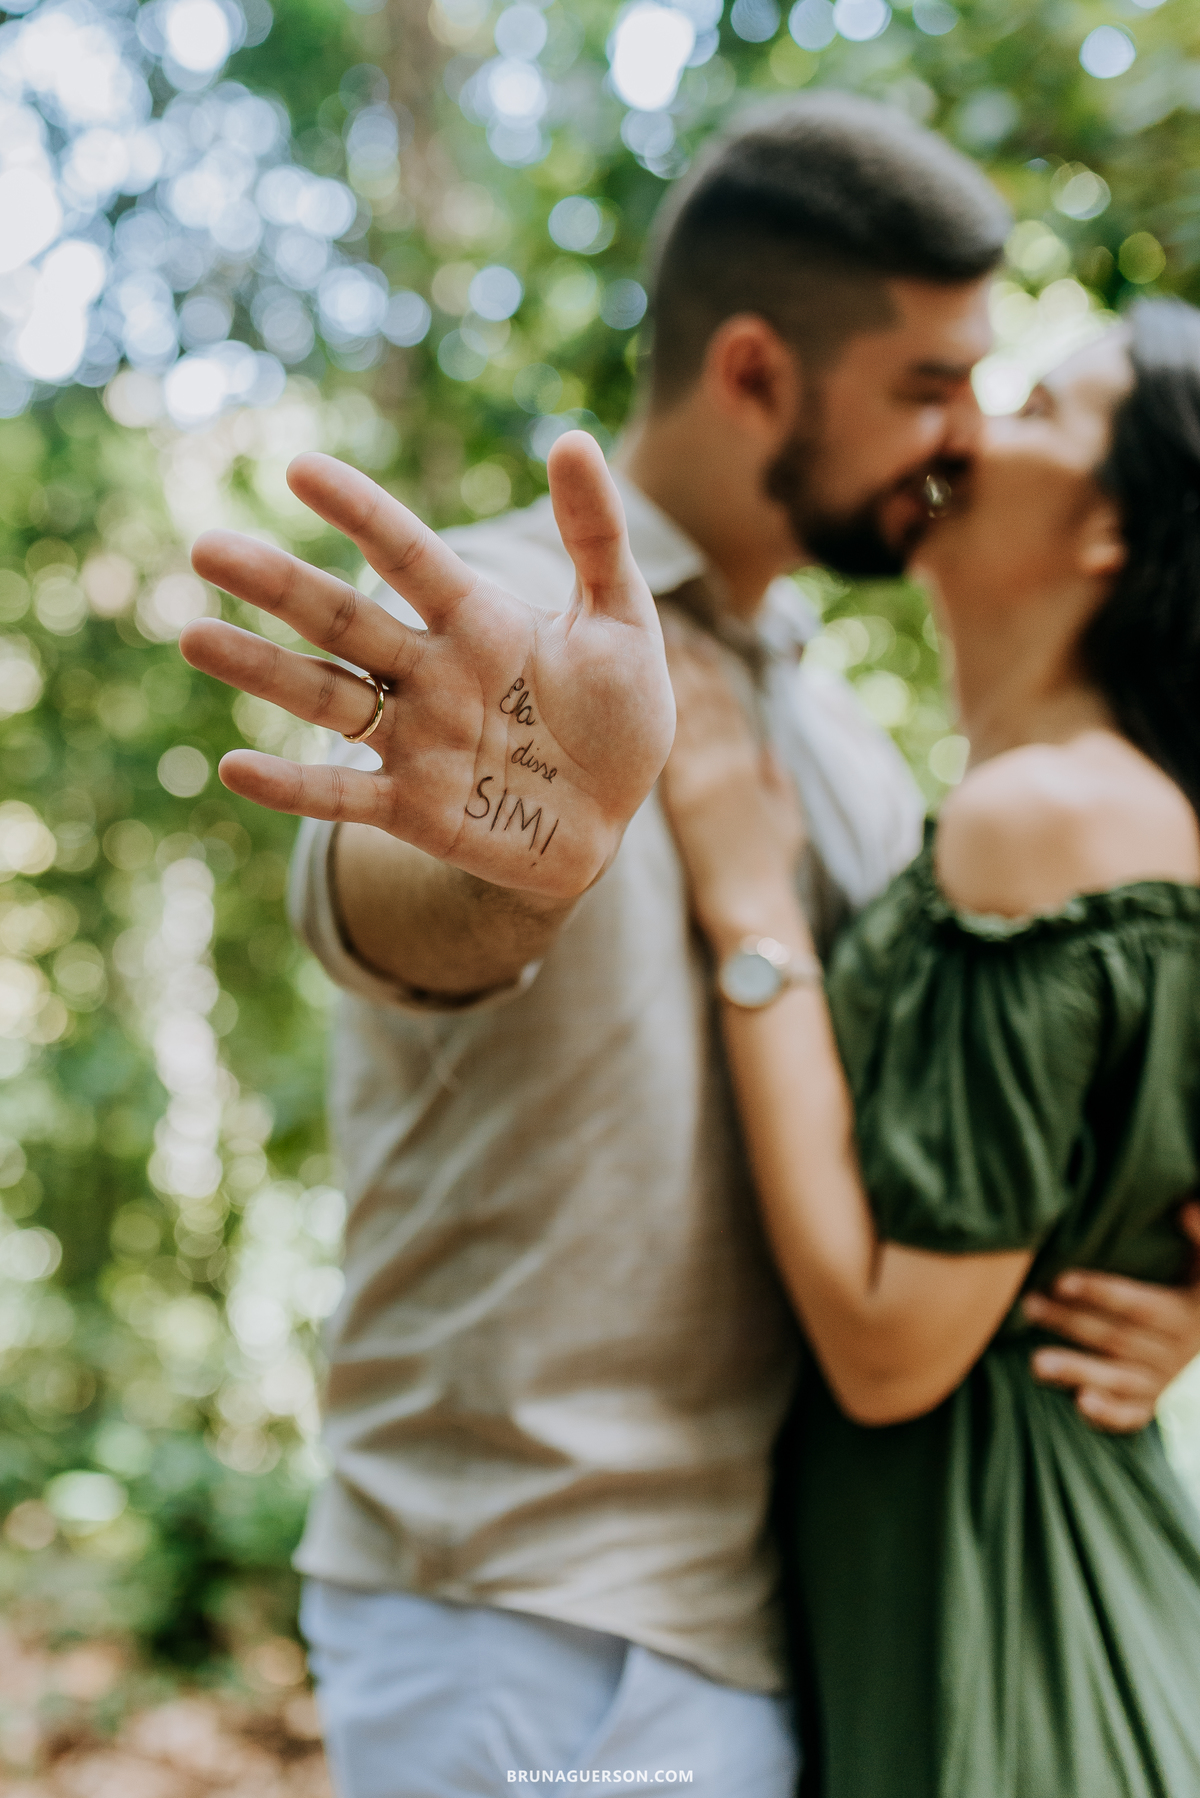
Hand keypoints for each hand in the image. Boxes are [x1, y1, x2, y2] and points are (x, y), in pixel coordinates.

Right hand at [180, 434, 675, 901]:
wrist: (615, 817)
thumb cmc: (618, 714)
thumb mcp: (623, 621)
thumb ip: (597, 537)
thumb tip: (575, 438)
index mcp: (477, 619)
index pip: (408, 556)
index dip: (361, 514)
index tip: (300, 468)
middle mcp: (430, 672)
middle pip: (344, 620)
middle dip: (279, 585)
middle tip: (207, 547)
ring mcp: (415, 740)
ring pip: (327, 697)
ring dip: (261, 670)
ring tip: (192, 637)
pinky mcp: (413, 808)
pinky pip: (344, 797)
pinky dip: (292, 786)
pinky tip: (233, 768)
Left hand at [658, 626, 805, 942]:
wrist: (749, 906)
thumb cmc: (767, 871)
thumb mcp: (785, 821)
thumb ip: (778, 783)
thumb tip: (770, 750)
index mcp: (750, 766)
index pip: (730, 705)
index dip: (714, 671)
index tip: (700, 641)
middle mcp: (728, 763)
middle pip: (705, 699)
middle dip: (687, 660)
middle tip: (666, 621)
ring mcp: (705, 776)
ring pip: (686, 712)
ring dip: (670, 674)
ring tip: (653, 641)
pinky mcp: (683, 796)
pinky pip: (669, 742)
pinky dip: (654, 711)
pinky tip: (638, 688)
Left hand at [1025, 1201, 1199, 1432]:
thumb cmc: (1196, 1288)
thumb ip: (1199, 1236)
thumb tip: (1185, 1205)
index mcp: (1183, 1314)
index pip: (1138, 1305)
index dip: (1101, 1292)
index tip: (1061, 1280)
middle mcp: (1173, 1352)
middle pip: (1116, 1339)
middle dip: (1070, 1323)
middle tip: (1027, 1306)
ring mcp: (1162, 1381)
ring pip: (1117, 1378)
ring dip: (1077, 1370)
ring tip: (1036, 1364)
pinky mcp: (1152, 1403)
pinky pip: (1133, 1415)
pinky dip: (1109, 1414)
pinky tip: (1080, 1404)